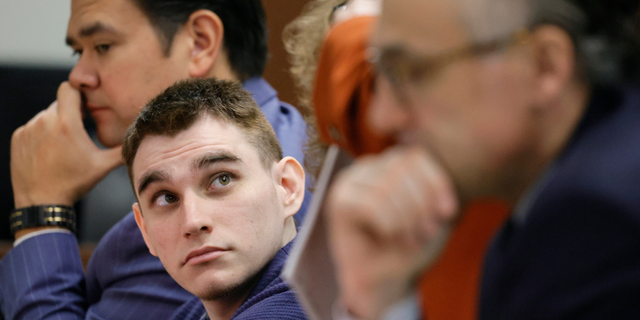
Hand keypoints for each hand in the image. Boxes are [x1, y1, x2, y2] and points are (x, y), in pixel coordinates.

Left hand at [11, 82, 122, 208]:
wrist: (42, 202)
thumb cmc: (72, 183)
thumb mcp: (102, 166)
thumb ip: (121, 149)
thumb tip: (137, 139)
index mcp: (66, 124)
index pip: (68, 88)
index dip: (78, 93)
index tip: (84, 105)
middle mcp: (44, 122)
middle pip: (59, 104)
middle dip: (70, 113)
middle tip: (78, 131)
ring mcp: (28, 130)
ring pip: (45, 116)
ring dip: (55, 125)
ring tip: (63, 146)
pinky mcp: (18, 139)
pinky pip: (32, 128)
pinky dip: (41, 135)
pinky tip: (48, 152)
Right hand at [326, 146, 457, 318]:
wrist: (378, 280)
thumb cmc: (404, 246)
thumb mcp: (429, 218)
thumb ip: (434, 199)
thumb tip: (441, 205)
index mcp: (388, 164)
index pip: (415, 157)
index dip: (436, 182)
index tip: (448, 213)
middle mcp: (365, 167)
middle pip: (401, 169)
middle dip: (420, 203)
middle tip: (427, 232)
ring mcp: (348, 182)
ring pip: (386, 186)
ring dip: (405, 218)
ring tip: (410, 238)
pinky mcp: (338, 202)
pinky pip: (372, 204)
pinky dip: (388, 225)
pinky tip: (390, 237)